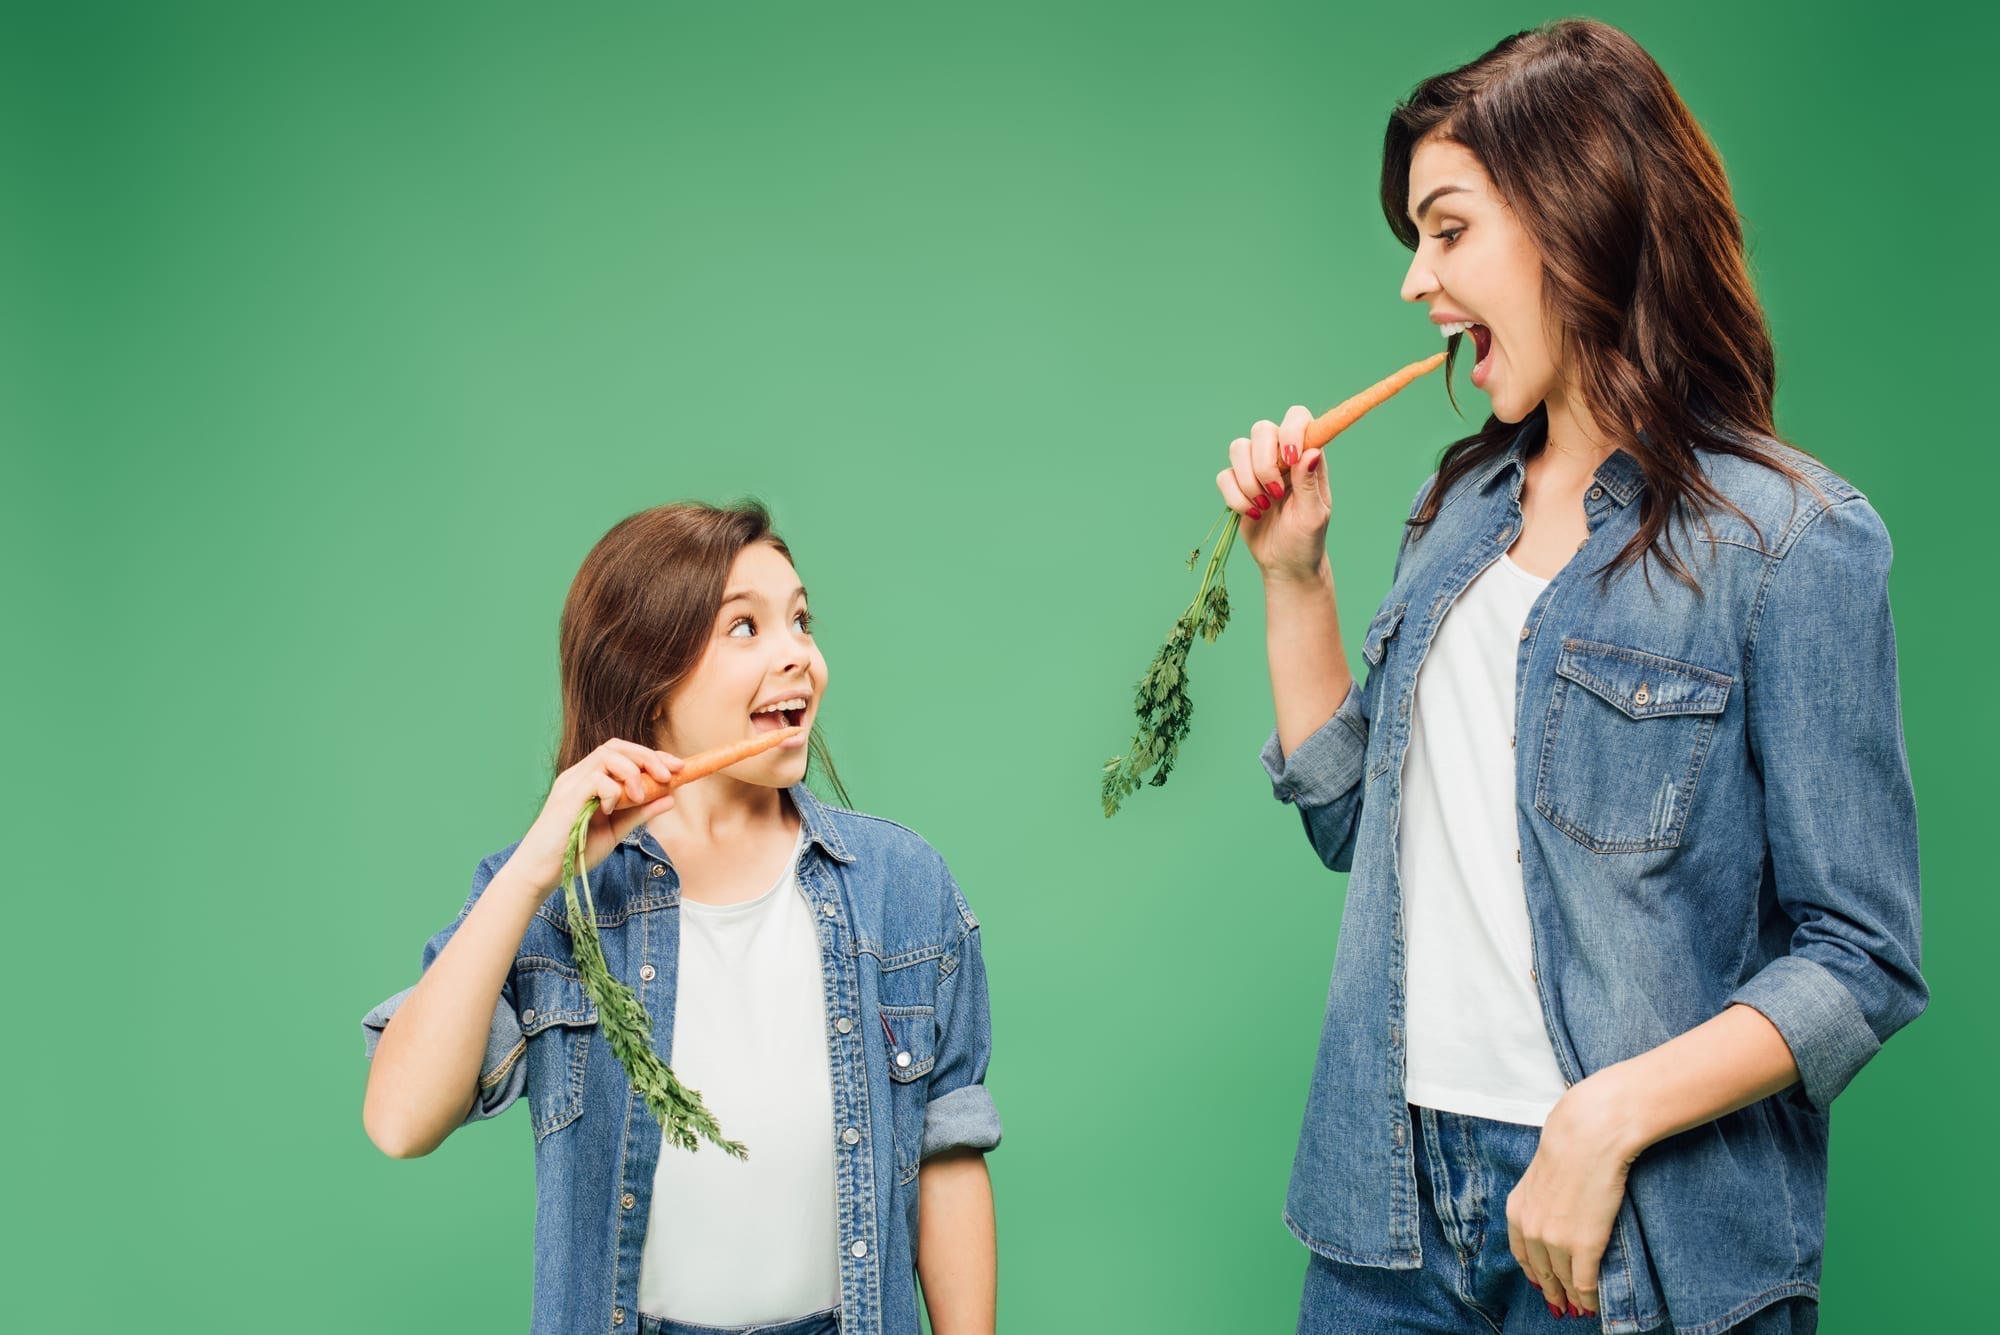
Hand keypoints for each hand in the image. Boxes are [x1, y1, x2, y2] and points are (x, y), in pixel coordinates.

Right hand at [500, 740, 683, 895]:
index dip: (652, 756)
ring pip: (607, 755)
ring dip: (632, 772)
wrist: (542, 872)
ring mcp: (572, 783)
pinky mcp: (567, 796)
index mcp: (592, 780)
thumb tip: (671, 798)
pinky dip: (613, 791)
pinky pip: (597, 779)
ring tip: (641, 795)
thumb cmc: (576, 850)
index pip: (624, 754)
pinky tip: (611, 810)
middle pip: (617, 746)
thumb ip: (640, 813)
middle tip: (669, 775)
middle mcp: (580, 775)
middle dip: (648, 756)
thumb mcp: (616, 830)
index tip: (678, 767)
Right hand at [1215, 405, 1329, 582]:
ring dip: (1248, 482)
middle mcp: (1281, 456)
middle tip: (1275, 493)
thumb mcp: (1314, 515)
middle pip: (1262, 429)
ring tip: (1264, 506)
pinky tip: (1252, 514)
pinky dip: (1235, 497)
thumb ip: (1309, 483)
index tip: (1289, 459)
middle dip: (1263, 463)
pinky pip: (1224, 476)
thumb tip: (1311, 452)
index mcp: (1307, 456)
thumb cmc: (1307, 540)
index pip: (1297, 418)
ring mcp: (1257, 468)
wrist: (1285, 564)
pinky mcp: (1237, 485)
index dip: (1290, 431)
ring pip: (1238, 448)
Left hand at [1506, 1076, 1642, 1319]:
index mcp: (1516, 1212)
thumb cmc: (1571, 1146)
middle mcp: (1530, 1230)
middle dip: (1551, 1293)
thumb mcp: (1540, 1175)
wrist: (1587, 1137)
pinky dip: (1589, 1297)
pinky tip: (1593, 1304)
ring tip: (1578, 1309)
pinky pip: (1584, 1282)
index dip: (1532, 1274)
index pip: (1521, 1254)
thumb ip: (1541, 1199)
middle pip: (1541, 1273)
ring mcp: (1555, 1241)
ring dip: (1571, 1299)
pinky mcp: (1583, 1246)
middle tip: (1560, 1307)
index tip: (1540, 1285)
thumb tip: (1555, 1212)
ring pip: (1563, 1281)